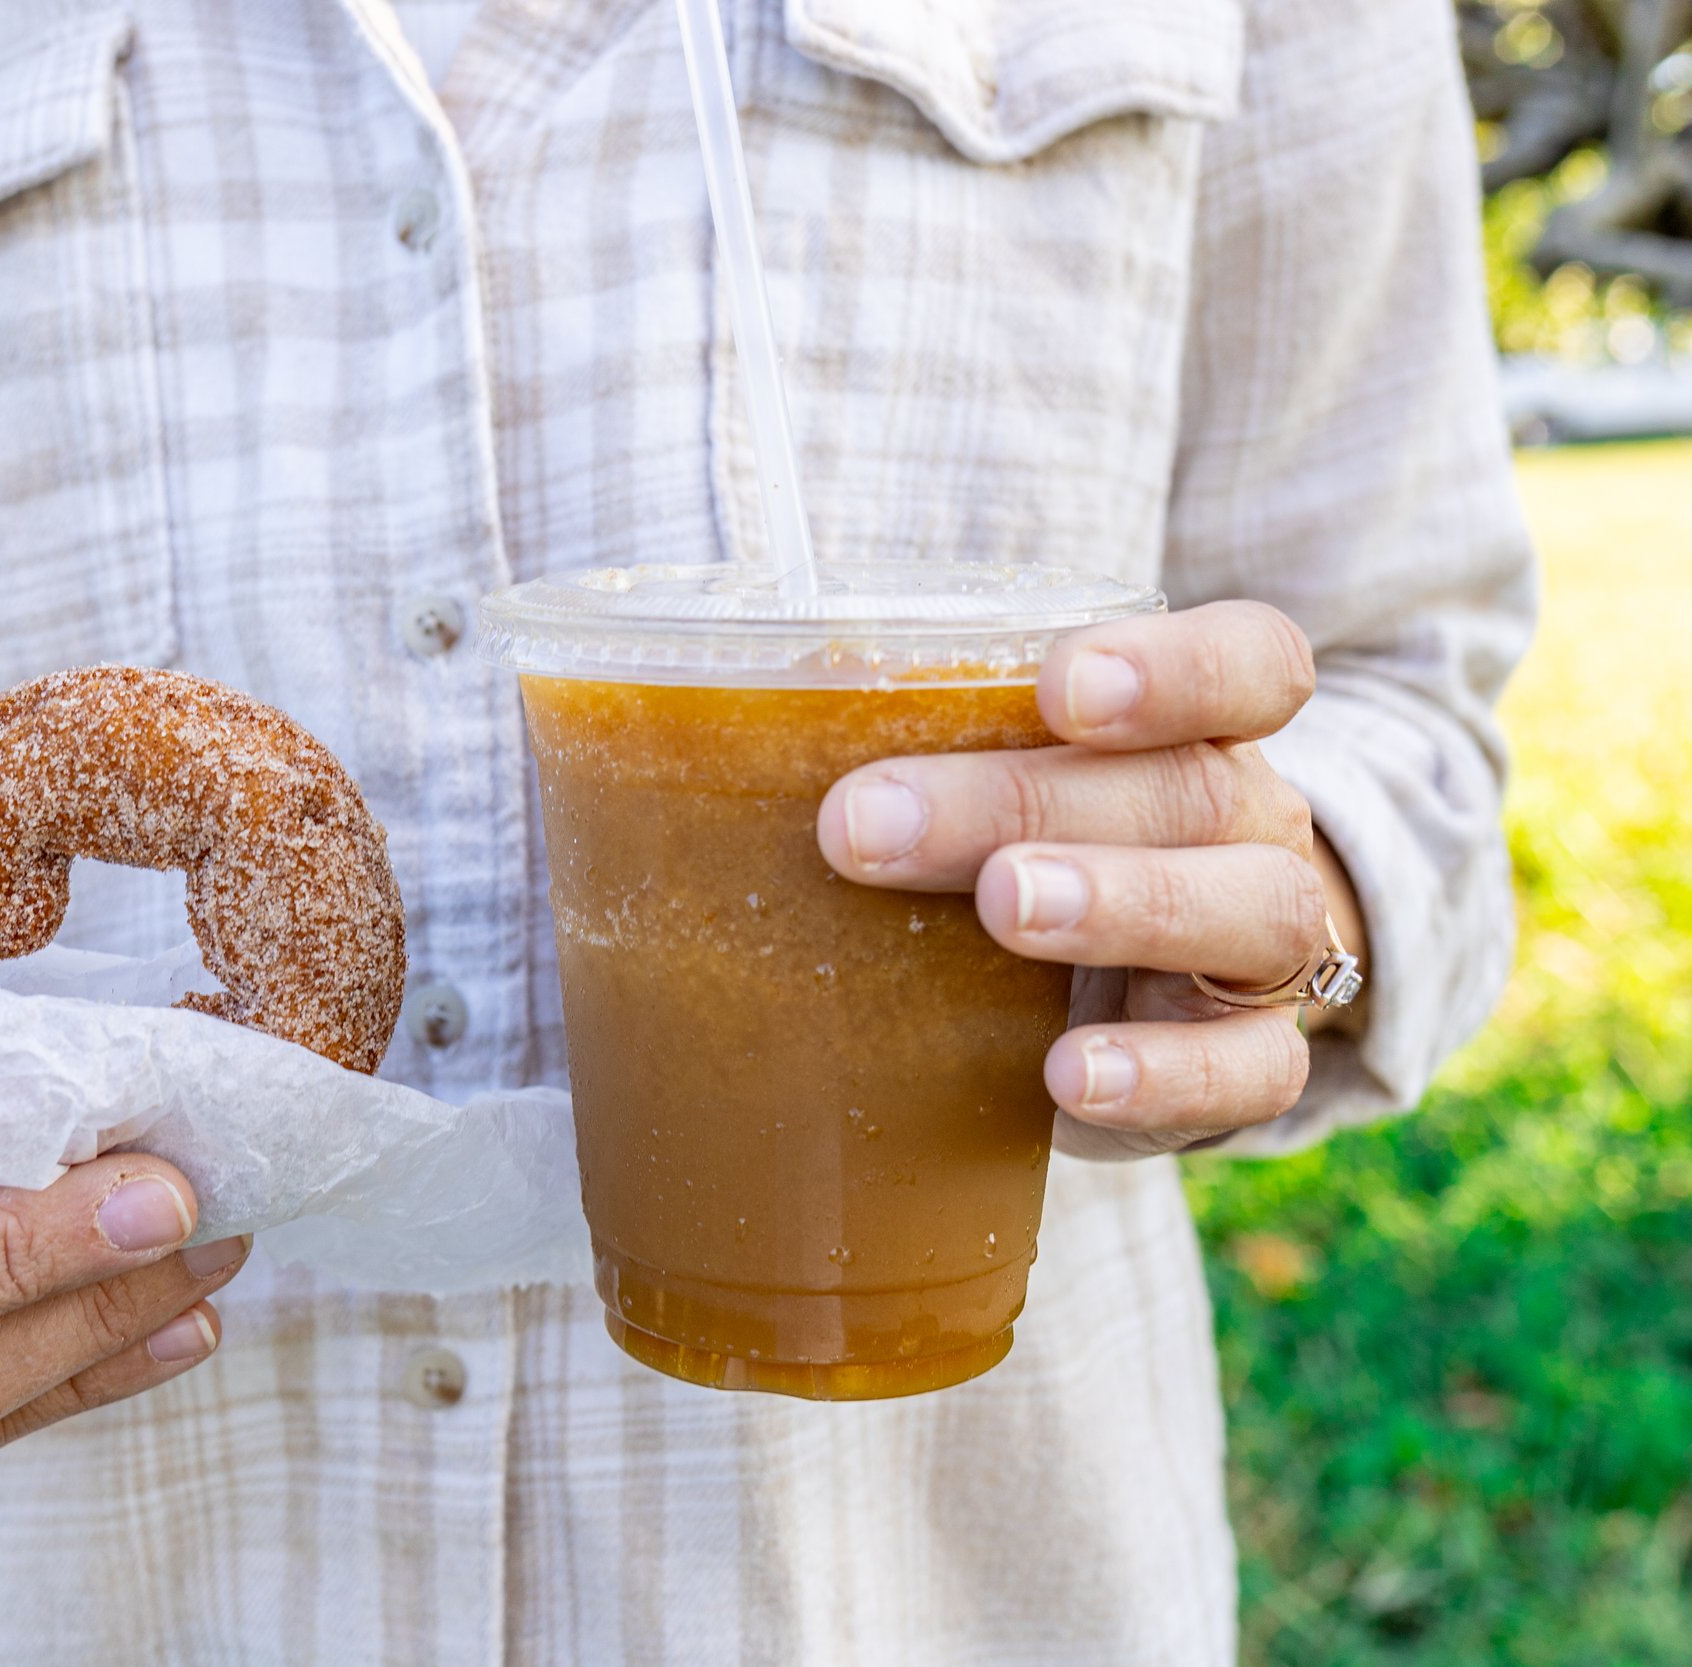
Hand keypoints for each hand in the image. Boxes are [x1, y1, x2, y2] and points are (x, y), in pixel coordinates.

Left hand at [816, 601, 1360, 1158]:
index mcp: (1200, 731)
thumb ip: (895, 740)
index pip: (1246, 665)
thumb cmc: (1035, 848)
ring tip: (1003, 909)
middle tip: (876, 822)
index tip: (1061, 684)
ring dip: (1119, 904)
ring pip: (1248, 912)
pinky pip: (1249, 1074)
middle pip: (1189, 788)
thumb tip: (683, 720)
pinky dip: (1161, 1075)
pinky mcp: (1250, 1067)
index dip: (1174, 666)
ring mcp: (1264, 949)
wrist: (1148, 996)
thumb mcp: (979, 779)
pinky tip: (1069, 1075)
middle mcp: (1251, 825)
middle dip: (1026, 799)